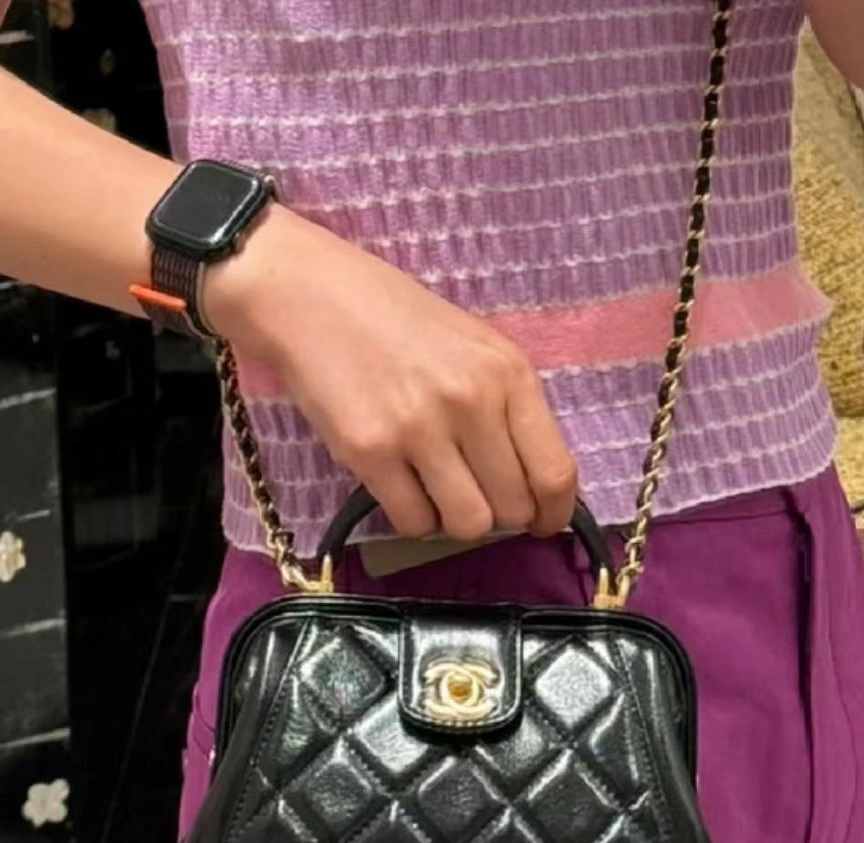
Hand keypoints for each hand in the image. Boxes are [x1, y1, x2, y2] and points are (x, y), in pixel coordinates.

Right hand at [206, 204, 578, 540]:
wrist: (309, 296)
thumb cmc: (394, 320)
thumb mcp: (473, 347)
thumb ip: (507, 409)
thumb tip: (531, 486)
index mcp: (508, 372)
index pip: (555, 472)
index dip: (552, 513)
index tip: (541, 523)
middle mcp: (471, 402)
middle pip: (512, 508)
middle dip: (498, 515)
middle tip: (472, 494)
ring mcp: (420, 429)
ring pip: (467, 525)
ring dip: (454, 520)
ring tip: (434, 490)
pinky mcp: (370, 453)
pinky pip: (414, 522)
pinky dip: (412, 517)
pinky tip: (401, 485)